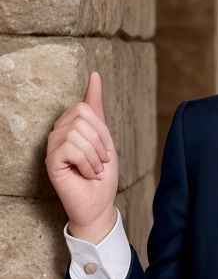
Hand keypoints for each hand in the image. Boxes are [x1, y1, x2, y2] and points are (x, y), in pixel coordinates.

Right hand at [45, 71, 118, 240]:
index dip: (100, 130)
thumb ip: (96, 107)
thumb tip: (94, 75)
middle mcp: (58, 133)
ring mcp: (52, 147)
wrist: (99, 203)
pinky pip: (71, 148)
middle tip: (99, 161)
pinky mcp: (51, 161)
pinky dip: (86, 163)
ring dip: (94, 156)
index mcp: (70, 125)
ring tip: (93, 170)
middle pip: (82, 118)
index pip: (85, 108)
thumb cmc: (102, 174)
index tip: (103, 150)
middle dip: (99, 143)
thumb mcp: (105, 137)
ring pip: (77, 134)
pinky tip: (85, 174)